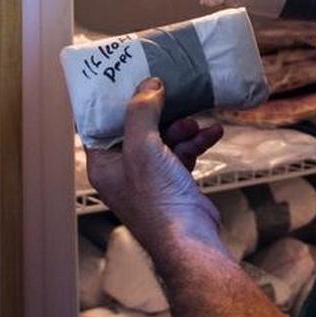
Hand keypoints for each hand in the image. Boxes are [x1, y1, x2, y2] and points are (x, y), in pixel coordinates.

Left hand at [85, 78, 225, 260]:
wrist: (190, 238)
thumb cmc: (158, 198)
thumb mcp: (143, 147)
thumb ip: (142, 112)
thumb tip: (149, 84)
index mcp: (104, 163)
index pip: (102, 124)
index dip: (114, 101)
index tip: (129, 78)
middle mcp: (123, 169)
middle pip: (137, 128)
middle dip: (159, 112)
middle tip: (173, 97)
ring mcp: (149, 177)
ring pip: (164, 138)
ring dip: (182, 127)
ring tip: (196, 124)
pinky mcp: (173, 181)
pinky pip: (182, 152)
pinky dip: (197, 141)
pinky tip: (214, 133)